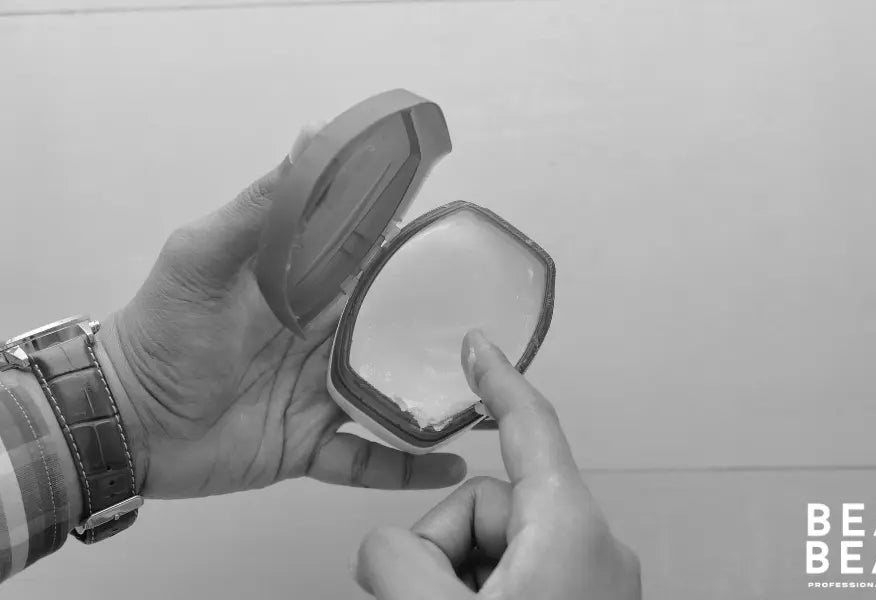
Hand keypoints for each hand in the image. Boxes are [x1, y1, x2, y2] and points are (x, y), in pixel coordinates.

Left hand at [97, 123, 466, 499]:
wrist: (121, 421)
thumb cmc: (160, 333)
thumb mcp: (203, 256)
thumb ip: (261, 207)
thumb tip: (314, 136)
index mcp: (303, 291)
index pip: (368, 264)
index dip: (411, 252)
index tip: (459, 243)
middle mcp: (320, 341)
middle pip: (391, 331)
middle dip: (439, 328)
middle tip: (494, 327)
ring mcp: (319, 396)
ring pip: (392, 393)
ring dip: (435, 396)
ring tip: (488, 396)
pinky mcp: (311, 448)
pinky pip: (370, 460)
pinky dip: (410, 467)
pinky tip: (452, 468)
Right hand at [353, 330, 641, 598]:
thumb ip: (395, 557)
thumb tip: (381, 546)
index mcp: (573, 532)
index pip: (532, 427)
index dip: (498, 381)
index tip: (477, 345)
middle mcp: (593, 549)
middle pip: (488, 500)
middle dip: (443, 542)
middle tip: (423, 596)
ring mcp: (589, 582)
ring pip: (493, 541)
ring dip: (455, 573)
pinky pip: (515, 571)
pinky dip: (479, 588)